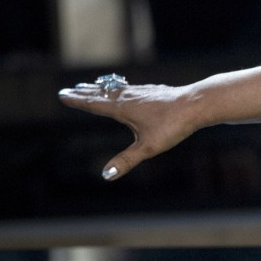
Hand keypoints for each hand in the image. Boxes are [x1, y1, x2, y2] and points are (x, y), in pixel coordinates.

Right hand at [58, 81, 196, 179]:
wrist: (197, 104)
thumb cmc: (173, 125)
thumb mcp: (148, 147)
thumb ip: (127, 160)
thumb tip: (106, 175)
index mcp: (123, 108)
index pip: (95, 104)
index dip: (78, 101)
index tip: (63, 95)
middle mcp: (130, 97)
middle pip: (103, 94)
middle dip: (85, 92)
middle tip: (69, 89)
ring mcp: (143, 92)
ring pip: (116, 89)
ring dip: (101, 88)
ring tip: (91, 86)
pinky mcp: (154, 91)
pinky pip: (130, 88)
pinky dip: (119, 88)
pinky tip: (124, 89)